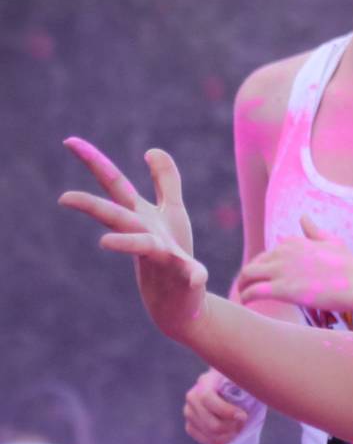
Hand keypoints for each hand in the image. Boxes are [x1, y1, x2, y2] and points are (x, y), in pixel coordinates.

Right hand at [59, 140, 207, 338]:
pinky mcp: (187, 279)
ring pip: (144, 246)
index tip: (69, 140)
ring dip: (128, 242)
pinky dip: (194, 274)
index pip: (115, 186)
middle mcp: (147, 236)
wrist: (180, 302)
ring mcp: (165, 258)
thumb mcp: (171, 211)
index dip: (95, 162)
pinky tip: (197, 276)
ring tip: (104, 243)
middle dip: (94, 207)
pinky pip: (191, 275)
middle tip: (64, 198)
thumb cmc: (172, 252)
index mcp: (141, 217)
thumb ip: (164, 180)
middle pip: (119, 216)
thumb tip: (153, 150)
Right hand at [184, 368, 250, 443]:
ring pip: (209, 434)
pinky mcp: (190, 424)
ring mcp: (189, 411)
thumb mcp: (244, 379)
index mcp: (206, 381)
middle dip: (231, 428)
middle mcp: (193, 396)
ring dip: (228, 436)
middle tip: (244, 423)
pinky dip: (220, 441)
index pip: (207, 398)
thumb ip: (248, 385)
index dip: (226, 411)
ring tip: (238, 429)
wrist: (231, 386)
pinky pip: (203, 440)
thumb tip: (260, 392)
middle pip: (211, 424)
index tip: (243, 416)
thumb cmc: (241, 382)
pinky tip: (230, 436)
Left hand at [236, 217, 352, 313]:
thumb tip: (304, 217)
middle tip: (251, 290)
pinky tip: (247, 304)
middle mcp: (284, 252)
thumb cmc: (352, 266)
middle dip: (250, 277)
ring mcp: (281, 270)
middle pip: (254, 264)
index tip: (266, 279)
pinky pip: (252, 292)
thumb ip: (314, 231)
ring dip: (242, 287)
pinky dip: (245, 297)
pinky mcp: (282, 289)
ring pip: (247, 275)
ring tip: (245, 297)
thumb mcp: (332, 241)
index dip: (265, 267)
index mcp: (294, 242)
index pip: (268, 254)